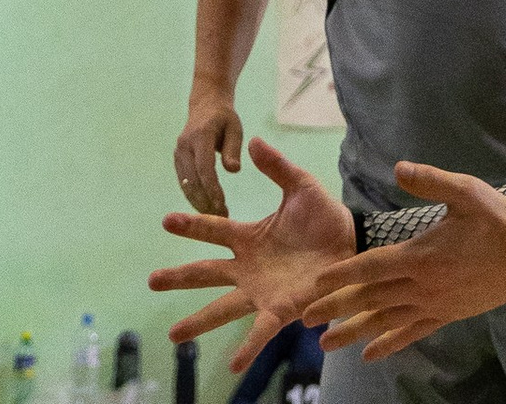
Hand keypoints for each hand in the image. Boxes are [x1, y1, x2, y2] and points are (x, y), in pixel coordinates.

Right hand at [154, 136, 353, 368]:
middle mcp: (248, 267)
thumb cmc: (324, 218)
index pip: (213, 230)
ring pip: (223, 308)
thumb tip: (253, 141)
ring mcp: (261, 291)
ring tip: (173, 336)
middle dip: (179, 277)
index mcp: (249, 237)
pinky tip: (233, 365)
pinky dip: (247, 348)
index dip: (191, 225)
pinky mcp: (280, 310)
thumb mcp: (301, 186)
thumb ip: (277, 167)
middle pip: (207, 273)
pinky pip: (260, 331)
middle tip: (152, 280)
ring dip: (198, 321)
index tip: (166, 220)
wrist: (353, 246)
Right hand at [176, 94, 245, 214]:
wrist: (205, 106)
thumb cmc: (225, 119)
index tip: (223, 206)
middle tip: (223, 217)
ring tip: (216, 217)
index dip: (212, 189)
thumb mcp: (235, 128)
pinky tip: (206, 208)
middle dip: (206, 201)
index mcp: (200, 135)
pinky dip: (194, 197)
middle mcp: (185, 144)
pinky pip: (183, 183)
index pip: (204, 167)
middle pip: (193, 180)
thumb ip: (234, 149)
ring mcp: (178, 152)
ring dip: (199, 203)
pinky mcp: (177, 160)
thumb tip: (233, 170)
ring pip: (186, 185)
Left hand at [304, 165, 505, 358]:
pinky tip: (371, 354)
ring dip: (355, 333)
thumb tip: (398, 167)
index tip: (316, 283)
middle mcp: (423, 286)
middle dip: (336, 309)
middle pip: (372, 300)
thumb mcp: (466, 191)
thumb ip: (430, 180)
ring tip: (327, 345)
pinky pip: (412, 333)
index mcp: (422, 256)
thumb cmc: (497, 221)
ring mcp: (434, 305)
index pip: (372, 267)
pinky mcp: (447, 316)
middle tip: (305, 319)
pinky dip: (389, 344)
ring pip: (386, 322)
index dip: (343, 275)